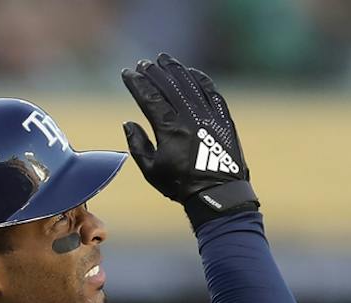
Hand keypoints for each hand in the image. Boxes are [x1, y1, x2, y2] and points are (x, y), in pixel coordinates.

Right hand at [119, 53, 259, 229]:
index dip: (137, 83)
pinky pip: (211, 91)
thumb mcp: (151, 171)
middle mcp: (188, 116)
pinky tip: (191, 73)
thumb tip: (128, 123)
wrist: (218, 193)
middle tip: (144, 63)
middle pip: (169, 85)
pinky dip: (199, 79)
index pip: (149, 97)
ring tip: (165, 60)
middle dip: (154, 72)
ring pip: (190, 83)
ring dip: (175, 69)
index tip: (128, 73)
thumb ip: (137, 145)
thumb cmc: (181, 186)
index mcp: (168, 129)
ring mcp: (208, 114)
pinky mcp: (222, 117)